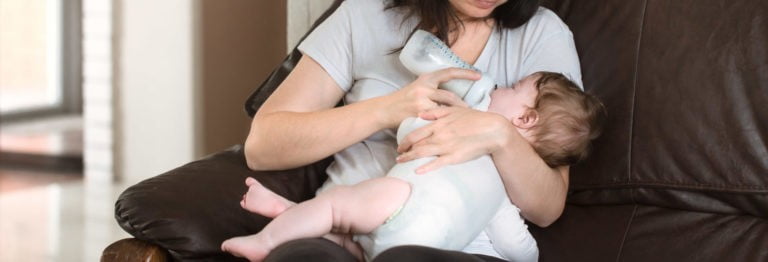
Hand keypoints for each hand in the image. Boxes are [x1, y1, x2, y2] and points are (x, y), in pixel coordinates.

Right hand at [378, 68, 478, 127]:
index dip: (465, 73)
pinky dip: (445, 122)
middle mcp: (424, 87)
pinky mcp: (419, 113)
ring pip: (446, 107)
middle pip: (450, 95)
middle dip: (463, 105)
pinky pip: (437, 118)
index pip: (449, 72)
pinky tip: (450, 127)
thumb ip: (433, 89)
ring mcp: (421, 100)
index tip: (478, 75)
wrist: (385, 110)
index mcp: (426, 78)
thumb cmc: (403, 100)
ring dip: (456, 114)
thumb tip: (453, 95)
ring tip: (463, 120)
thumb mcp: (417, 88)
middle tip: (472, 111)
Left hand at [396, 106, 511, 173]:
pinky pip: (437, 163)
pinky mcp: (455, 157)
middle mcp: (439, 135)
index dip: (405, 140)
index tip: (400, 145)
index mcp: (438, 124)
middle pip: (416, 144)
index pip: (415, 133)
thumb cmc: (475, 118)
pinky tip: (417, 171)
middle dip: (404, 150)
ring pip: (423, 153)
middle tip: (398, 155)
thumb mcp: (455, 110)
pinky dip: (426, 167)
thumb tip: (421, 115)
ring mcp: (446, 147)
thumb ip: (436, 112)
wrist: (492, 130)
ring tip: (401, 162)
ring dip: (410, 158)